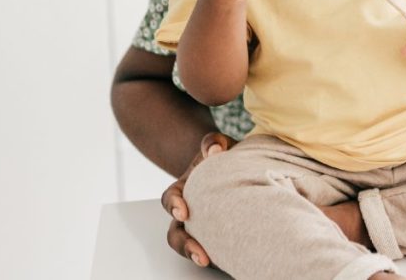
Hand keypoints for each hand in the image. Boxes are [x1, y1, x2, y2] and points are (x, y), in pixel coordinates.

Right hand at [161, 132, 236, 266]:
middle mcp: (188, 209)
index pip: (170, 199)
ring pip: (189, 244)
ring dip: (196, 254)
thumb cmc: (221, 155)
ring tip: (210, 262)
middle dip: (185, 245)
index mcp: (184, 188)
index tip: (183, 211)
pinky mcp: (216, 232)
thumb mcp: (217, 145)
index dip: (174, 205)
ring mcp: (200, 222)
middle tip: (200, 255)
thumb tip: (215, 150)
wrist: (229, 164)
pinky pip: (213, 245)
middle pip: (176, 232)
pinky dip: (220, 253)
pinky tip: (235, 256)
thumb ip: (213, 143)